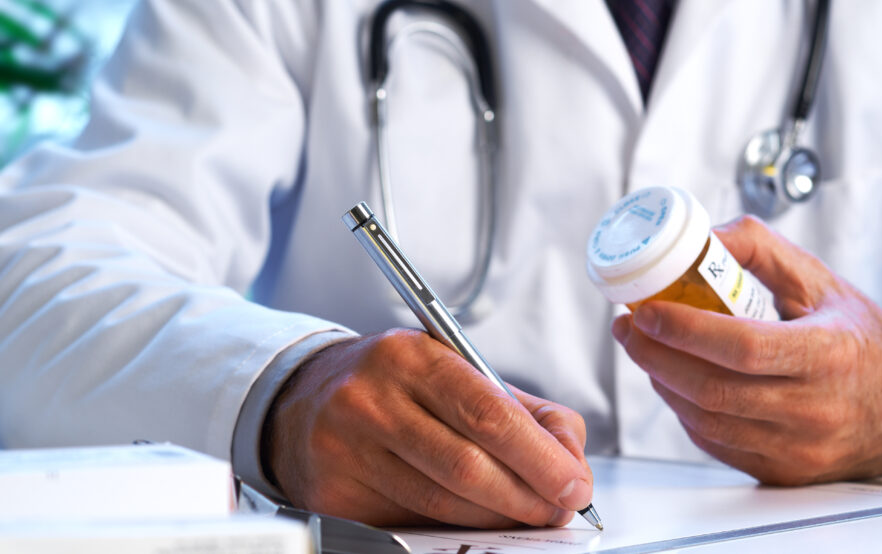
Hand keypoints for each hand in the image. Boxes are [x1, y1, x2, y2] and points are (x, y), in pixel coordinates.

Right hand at [264, 330, 592, 527]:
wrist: (304, 398)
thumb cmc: (394, 385)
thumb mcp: (455, 372)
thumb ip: (522, 410)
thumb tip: (570, 456)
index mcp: (412, 357)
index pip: (488, 414)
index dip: (540, 458)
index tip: (574, 483)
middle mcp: (373, 399)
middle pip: (467, 466)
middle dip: (527, 496)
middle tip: (559, 509)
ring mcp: (347, 450)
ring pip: (441, 504)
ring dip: (497, 518)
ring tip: (527, 515)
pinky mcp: (334, 494)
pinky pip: (409, 523)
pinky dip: (453, 528)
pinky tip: (475, 519)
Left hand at [612, 215, 881, 484]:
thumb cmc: (861, 338)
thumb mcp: (822, 281)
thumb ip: (761, 250)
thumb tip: (703, 236)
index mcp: (827, 354)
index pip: (741, 347)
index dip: (683, 330)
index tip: (644, 310)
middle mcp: (814, 408)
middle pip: (712, 389)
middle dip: (654, 356)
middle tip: (629, 327)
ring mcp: (799, 448)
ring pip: (707, 421)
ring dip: (664, 384)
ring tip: (647, 350)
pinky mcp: (785, 472)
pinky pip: (718, 444)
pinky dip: (687, 412)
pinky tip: (677, 383)